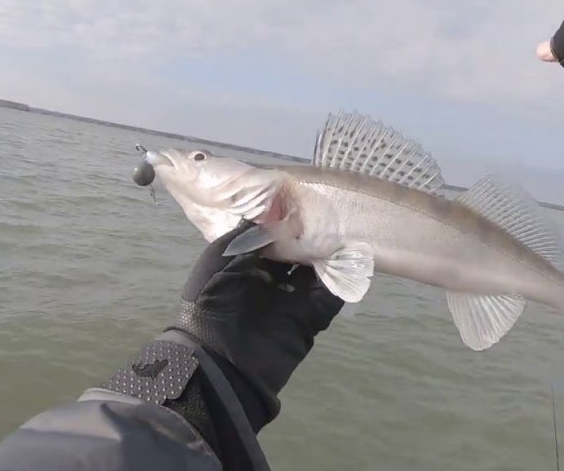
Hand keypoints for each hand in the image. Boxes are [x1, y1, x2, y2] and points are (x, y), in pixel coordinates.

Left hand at [167, 220, 343, 429]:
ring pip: (316, 272)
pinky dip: (342, 280)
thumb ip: (246, 234)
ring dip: (328, 255)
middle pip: (297, 253)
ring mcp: (291, 301)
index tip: (303, 202)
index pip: (271, 239)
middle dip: (310, 236)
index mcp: (245, 267)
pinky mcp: (308, 320)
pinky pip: (329, 298)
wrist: (219, 361)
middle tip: (329, 213)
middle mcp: (270, 282)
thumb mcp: (219, 259)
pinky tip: (353, 260)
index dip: (286, 222)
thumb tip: (275, 209)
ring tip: (344, 230)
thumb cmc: (210, 304)